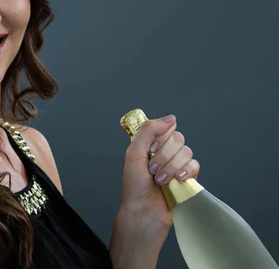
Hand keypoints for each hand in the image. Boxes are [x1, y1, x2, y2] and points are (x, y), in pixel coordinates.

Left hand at [110, 115, 200, 267]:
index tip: (151, 150)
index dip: (160, 138)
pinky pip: (195, 165)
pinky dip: (186, 172)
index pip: (165, 128)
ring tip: (161, 180)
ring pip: (187, 152)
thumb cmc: (135, 186)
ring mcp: (176, 164)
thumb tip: (170, 118)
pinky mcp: (187, 177)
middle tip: (152, 169)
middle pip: (178, 139)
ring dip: (172, 166)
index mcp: (150, 144)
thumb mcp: (134, 153)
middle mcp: (164, 152)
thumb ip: (148, 131)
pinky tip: (178, 180)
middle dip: (164, 156)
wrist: (144, 212)